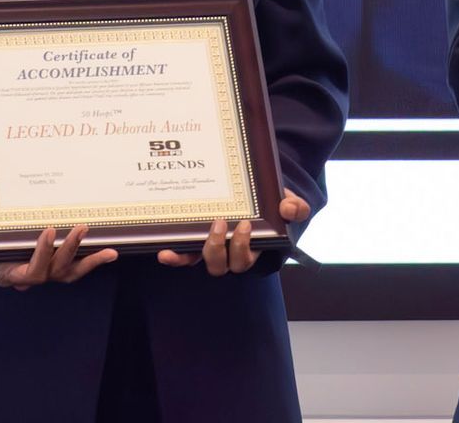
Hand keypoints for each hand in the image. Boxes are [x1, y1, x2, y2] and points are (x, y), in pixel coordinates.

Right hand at [0, 225, 116, 298]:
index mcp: (16, 275)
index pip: (33, 270)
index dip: (42, 254)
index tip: (47, 231)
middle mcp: (36, 276)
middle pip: (57, 268)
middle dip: (70, 248)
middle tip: (81, 227)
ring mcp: (51, 272)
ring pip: (72, 270)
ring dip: (90, 259)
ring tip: (108, 249)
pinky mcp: (61, 264)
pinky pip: (80, 266)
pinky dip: (95, 260)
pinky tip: (111, 251)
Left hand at [157, 191, 309, 274]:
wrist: (256, 192)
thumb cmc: (272, 202)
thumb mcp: (287, 201)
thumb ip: (295, 207)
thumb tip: (290, 209)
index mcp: (251, 248)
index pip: (246, 259)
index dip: (243, 247)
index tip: (245, 225)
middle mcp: (229, 254)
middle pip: (222, 266)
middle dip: (220, 248)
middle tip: (221, 223)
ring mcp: (210, 249)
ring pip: (200, 262)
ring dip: (190, 256)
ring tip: (185, 241)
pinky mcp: (194, 242)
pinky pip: (183, 256)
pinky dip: (174, 257)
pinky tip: (163, 251)